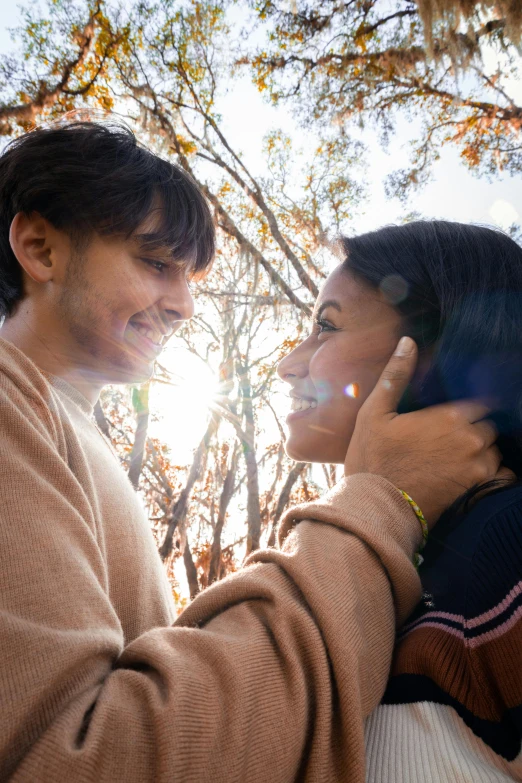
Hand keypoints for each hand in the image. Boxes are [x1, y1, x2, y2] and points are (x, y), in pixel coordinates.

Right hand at [344, 336, 513, 526]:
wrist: (375, 509)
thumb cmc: (371, 458)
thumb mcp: (374, 413)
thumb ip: (396, 375)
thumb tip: (408, 340)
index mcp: (449, 415)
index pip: (481, 401)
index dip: (469, 406)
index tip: (454, 414)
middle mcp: (471, 438)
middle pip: (488, 425)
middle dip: (474, 428)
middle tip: (449, 437)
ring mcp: (477, 466)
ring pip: (494, 449)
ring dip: (482, 449)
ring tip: (456, 456)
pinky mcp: (477, 489)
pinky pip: (501, 474)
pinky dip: (491, 472)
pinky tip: (468, 474)